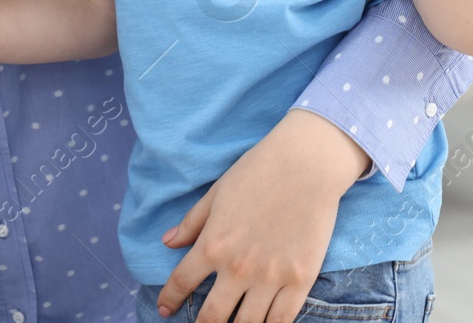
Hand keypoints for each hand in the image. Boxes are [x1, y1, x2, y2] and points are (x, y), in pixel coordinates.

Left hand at [155, 110, 369, 321]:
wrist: (306, 165)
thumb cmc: (257, 172)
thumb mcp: (216, 194)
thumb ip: (191, 223)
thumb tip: (167, 243)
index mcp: (213, 245)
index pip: (182, 283)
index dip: (170, 299)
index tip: (165, 309)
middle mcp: (238, 268)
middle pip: (213, 316)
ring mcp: (270, 278)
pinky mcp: (300, 280)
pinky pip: (281, 320)